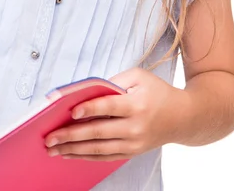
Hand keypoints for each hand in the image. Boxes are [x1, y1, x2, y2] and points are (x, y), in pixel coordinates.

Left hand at [44, 67, 187, 160]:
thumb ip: (114, 82)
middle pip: (99, 132)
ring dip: (73, 150)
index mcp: (137, 104)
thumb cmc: (158, 92)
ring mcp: (134, 143)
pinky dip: (86, 156)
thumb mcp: (139, 76)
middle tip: (50, 137)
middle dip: (71, 135)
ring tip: (53, 149)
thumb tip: (88, 92)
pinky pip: (105, 157)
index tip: (71, 111)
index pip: (109, 107)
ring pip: (99, 149)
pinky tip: (70, 154)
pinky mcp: (132, 152)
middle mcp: (135, 126)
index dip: (90, 109)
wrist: (183, 117)